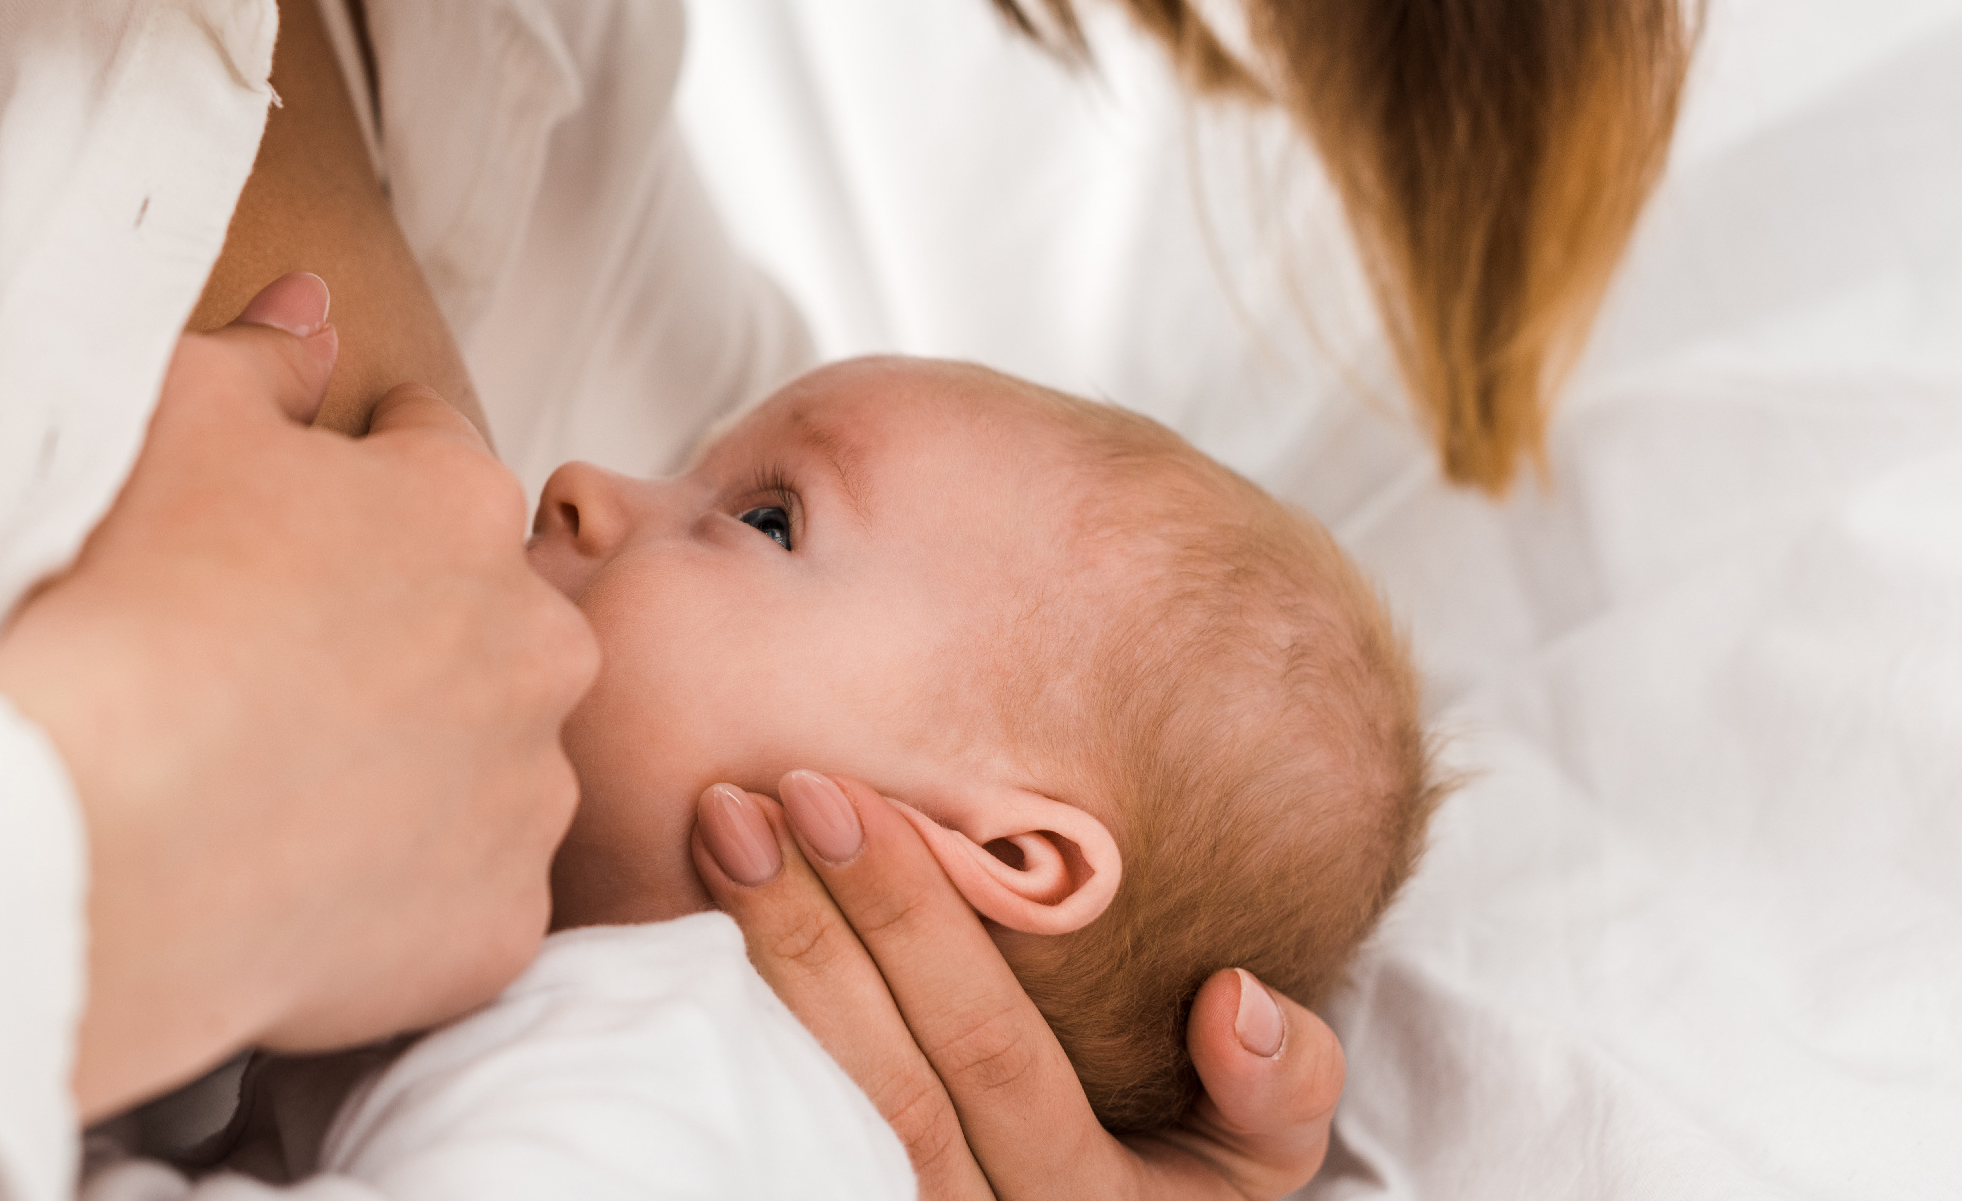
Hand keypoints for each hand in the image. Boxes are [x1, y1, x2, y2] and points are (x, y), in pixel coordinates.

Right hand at [0, 274, 598, 1118]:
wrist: (116, 832)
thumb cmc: (140, 604)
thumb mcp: (177, 415)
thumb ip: (263, 353)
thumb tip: (315, 308)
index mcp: (463, 505)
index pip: (433, 456)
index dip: (357, 480)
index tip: (292, 524)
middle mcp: (535, 640)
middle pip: (484, 615)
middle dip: (410, 627)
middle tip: (289, 666)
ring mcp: (529, 789)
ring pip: (494, 758)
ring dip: (423, 762)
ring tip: (296, 785)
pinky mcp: (505, 922)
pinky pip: (470, 894)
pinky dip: (411, 890)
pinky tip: (314, 883)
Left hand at [693, 773, 1341, 1199]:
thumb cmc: (1182, 1181)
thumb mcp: (1259, 1159)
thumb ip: (1278, 1085)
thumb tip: (1231, 1000)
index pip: (990, 1051)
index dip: (912, 923)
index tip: (845, 798)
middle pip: (880, 1078)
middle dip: (807, 928)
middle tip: (746, 800)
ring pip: (807, 1115)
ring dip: (759, 964)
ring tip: (715, 837)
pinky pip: (765, 1145)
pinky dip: (724, 1038)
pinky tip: (683, 936)